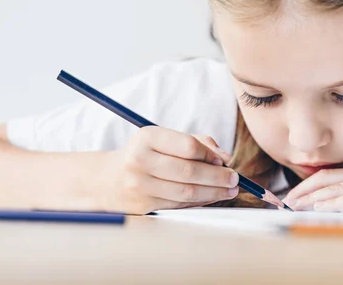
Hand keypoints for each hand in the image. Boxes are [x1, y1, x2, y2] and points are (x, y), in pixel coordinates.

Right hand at [99, 127, 238, 214]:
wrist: (107, 179)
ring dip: (214, 193)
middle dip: (218, 177)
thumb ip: (197, 143)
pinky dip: (200, 201)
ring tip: (230, 190)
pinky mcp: (142, 205)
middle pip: (189, 172)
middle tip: (235, 179)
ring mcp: (139, 185)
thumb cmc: (145, 154)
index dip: (211, 155)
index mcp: (147, 138)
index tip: (225, 161)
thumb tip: (224, 158)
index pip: (188, 147)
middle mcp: (140, 161)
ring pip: (186, 192)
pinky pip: (179, 204)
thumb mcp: (165, 139)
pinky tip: (213, 197)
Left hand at [283, 166, 342, 212]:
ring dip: (311, 198)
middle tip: (283, 203)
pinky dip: (334, 204)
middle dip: (302, 191)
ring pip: (336, 189)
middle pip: (327, 180)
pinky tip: (320, 209)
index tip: (292, 196)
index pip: (332, 176)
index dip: (308, 184)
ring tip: (292, 207)